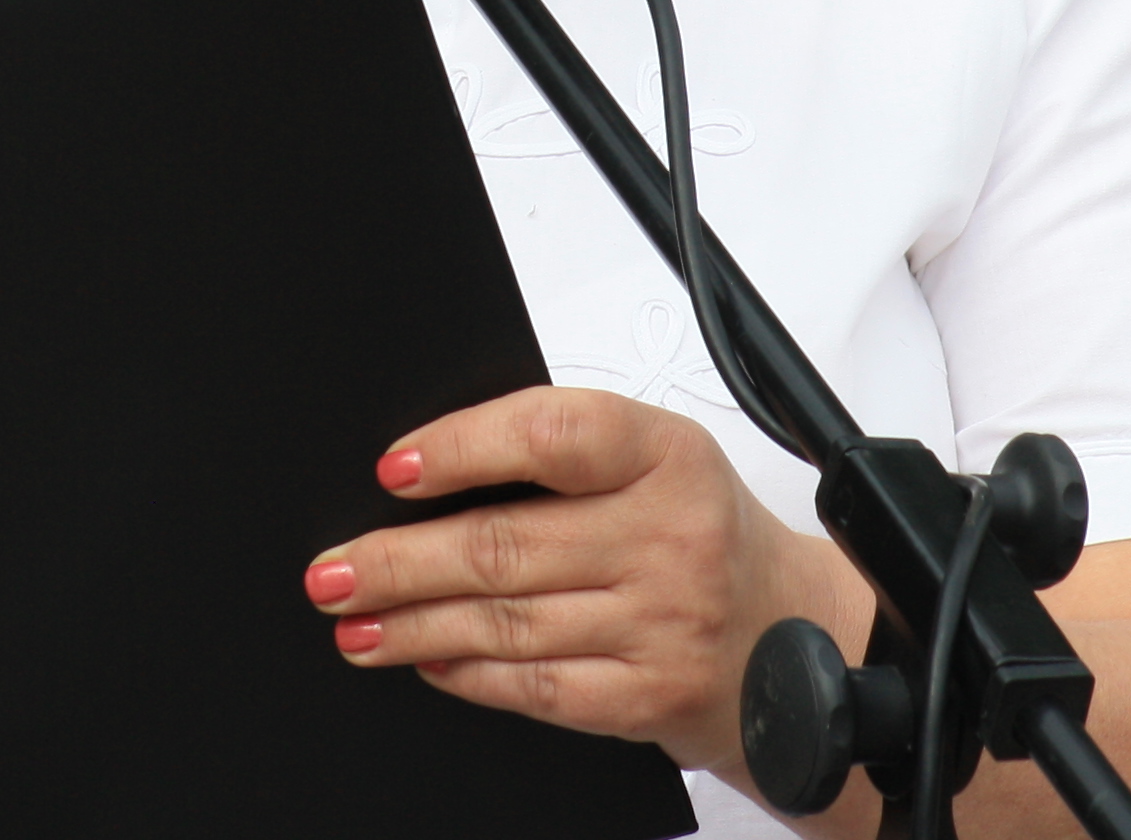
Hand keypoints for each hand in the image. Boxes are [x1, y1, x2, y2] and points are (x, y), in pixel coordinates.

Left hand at [300, 386, 860, 788]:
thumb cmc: (702, 532)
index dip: (463, 447)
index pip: (552, 434)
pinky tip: (426, 659)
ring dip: (413, 623)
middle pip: (507, 544)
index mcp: (666, 455)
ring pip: (507, 621)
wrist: (797, 635)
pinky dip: (468, 674)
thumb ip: (564, 452)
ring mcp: (661, 623)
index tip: (393, 468)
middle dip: (401, 559)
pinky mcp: (648, 696)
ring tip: (354, 619)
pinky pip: (536, 685)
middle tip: (333, 568)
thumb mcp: (659, 462)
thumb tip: (429, 465)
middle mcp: (669, 537)